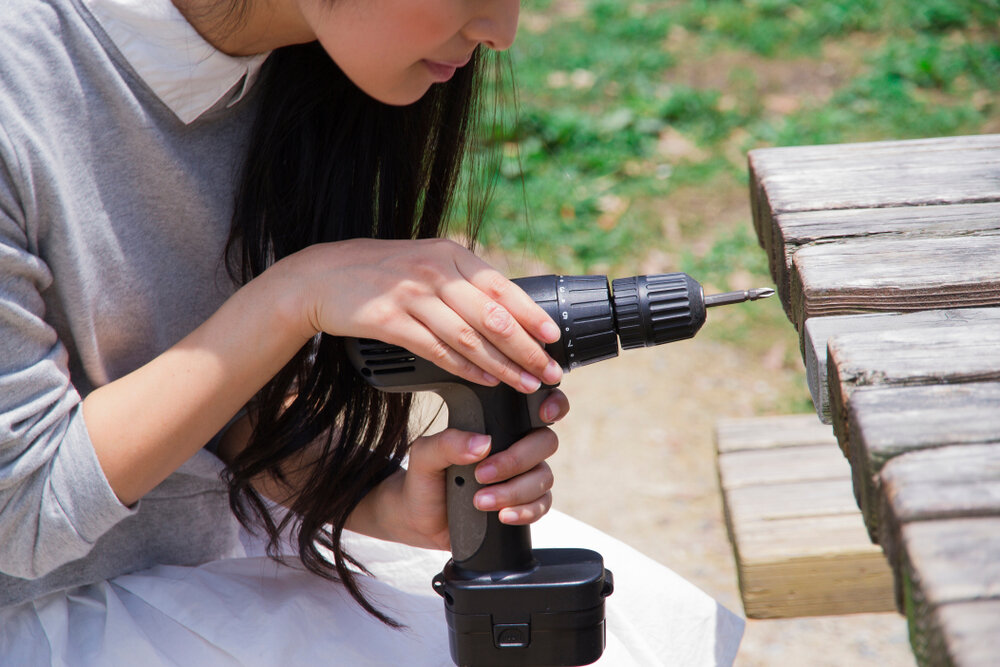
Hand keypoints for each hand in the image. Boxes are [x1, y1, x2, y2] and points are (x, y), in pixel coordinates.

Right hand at [275, 238, 562, 392]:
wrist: (321, 277)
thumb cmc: (380, 273)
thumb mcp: (426, 263)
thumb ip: (462, 281)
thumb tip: (507, 310)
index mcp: (450, 254)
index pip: (502, 286)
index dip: (531, 314)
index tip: (554, 338)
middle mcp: (435, 271)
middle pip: (492, 315)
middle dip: (526, 348)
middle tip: (550, 371)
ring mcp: (411, 294)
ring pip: (468, 336)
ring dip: (502, 365)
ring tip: (525, 384)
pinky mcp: (388, 320)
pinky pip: (436, 349)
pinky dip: (464, 368)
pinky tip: (484, 380)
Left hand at [368, 390, 568, 550]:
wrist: (418, 519)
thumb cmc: (425, 479)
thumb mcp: (424, 456)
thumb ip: (448, 443)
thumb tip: (483, 443)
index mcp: (497, 426)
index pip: (534, 406)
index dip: (553, 404)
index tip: (543, 415)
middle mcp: (516, 447)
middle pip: (545, 443)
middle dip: (516, 460)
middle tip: (482, 474)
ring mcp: (523, 476)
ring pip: (543, 477)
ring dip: (514, 491)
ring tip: (480, 501)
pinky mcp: (524, 505)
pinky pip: (542, 506)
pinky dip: (525, 511)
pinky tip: (503, 515)